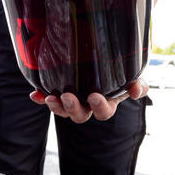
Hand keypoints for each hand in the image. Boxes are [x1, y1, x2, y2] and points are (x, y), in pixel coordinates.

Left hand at [30, 79, 148, 122]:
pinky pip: (48, 98)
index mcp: (107, 102)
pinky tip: (35, 94)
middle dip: (73, 108)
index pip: (104, 111)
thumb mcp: (134, 76)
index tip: (94, 96)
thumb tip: (136, 90)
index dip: (100, 107)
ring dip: (56, 106)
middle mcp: (88, 104)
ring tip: (51, 98)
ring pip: (64, 110)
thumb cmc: (121, 72)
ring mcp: (73, 100)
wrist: (104, 59)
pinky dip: (41, 97)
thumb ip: (138, 83)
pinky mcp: (59, 93)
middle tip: (68, 97)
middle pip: (80, 115)